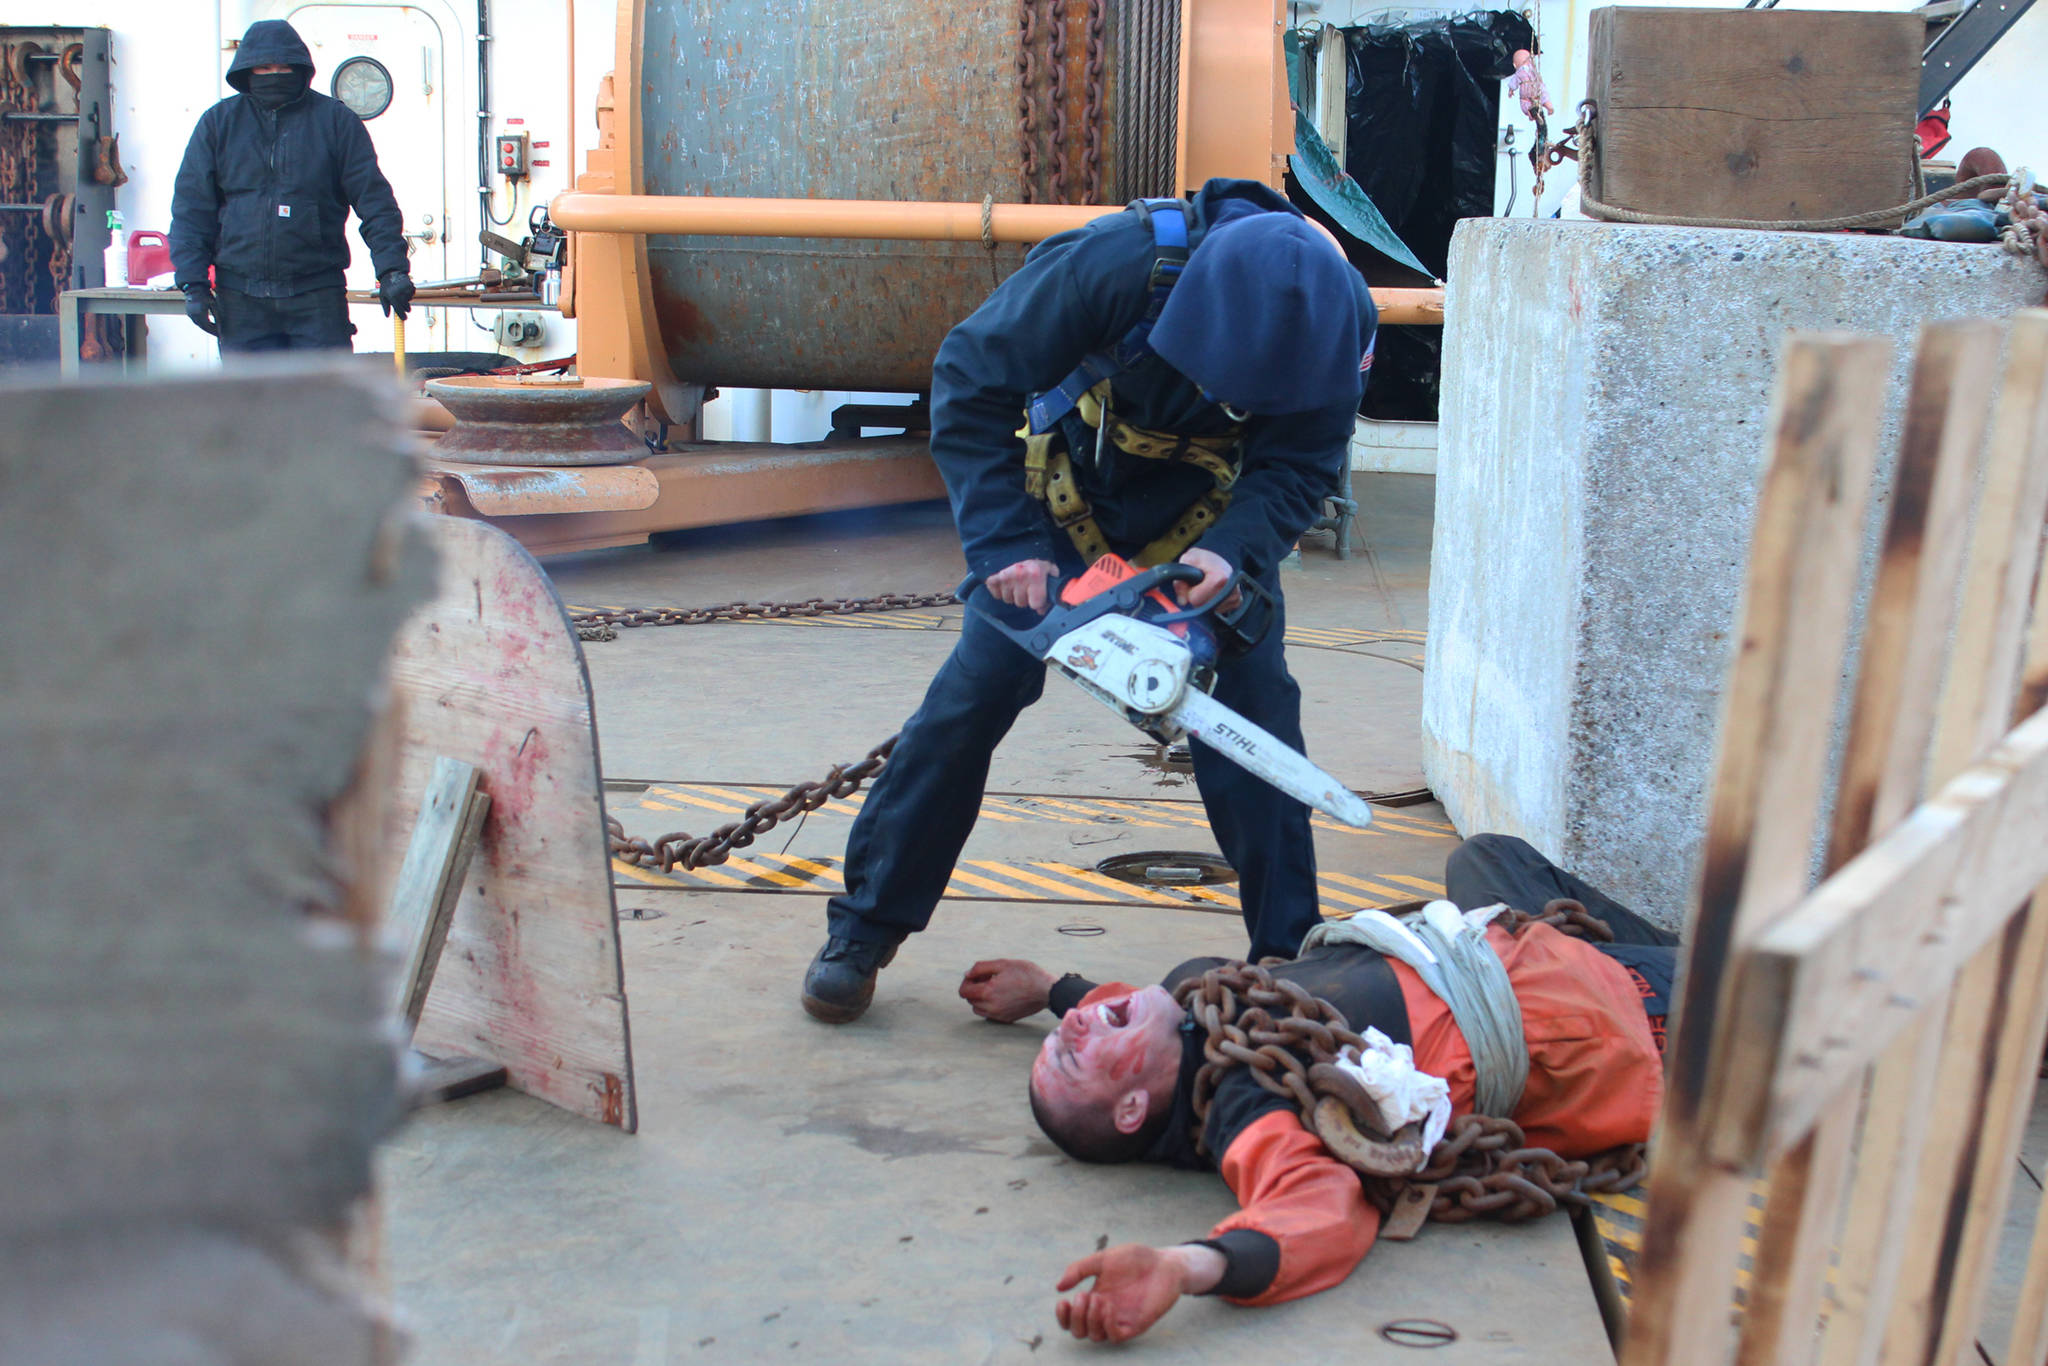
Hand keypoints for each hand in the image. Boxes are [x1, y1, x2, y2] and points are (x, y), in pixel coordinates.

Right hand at [181, 284, 217, 335]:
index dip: (214, 331)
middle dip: (211, 332)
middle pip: (203, 327)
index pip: (208, 326)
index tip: (221, 335)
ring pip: (199, 325)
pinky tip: (208, 326)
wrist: (194, 287)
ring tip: (214, 332)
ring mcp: (190, 314)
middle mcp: (193, 314)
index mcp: (200, 312)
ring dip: (207, 329)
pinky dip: (203, 325)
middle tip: (219, 335)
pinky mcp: (189, 313)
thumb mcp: (213, 304)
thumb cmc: (206, 294)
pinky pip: (196, 321)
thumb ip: (216, 315)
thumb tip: (220, 326)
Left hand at [378, 270, 414, 319]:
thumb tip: (387, 316)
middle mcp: (400, 293)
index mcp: (392, 296)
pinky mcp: (411, 286)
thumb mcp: (383, 296)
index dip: (402, 315)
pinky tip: (404, 290)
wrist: (391, 273)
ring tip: (400, 294)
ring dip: (406, 300)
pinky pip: (412, 294)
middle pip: (406, 307)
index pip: (399, 309)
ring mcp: (406, 289)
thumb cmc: (386, 286)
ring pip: (409, 300)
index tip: (404, 318)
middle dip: (405, 308)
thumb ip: (385, 307)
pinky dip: (409, 294)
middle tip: (403, 307)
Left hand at [959, 959, 1055, 1021]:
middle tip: (989, 978)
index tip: (977, 975)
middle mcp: (991, 1007)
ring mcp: (998, 1015)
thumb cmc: (1026, 974)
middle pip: (970, 1000)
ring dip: (980, 998)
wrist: (1046, 990)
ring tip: (995, 987)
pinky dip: (989, 1005)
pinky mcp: (1005, 1019)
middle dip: (975, 988)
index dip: (967, 981)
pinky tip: (1002, 995)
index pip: (964, 991)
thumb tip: (967, 975)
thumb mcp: (1002, 964)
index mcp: (988, 992)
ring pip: (977, 1009)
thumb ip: (980, 968)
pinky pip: (988, 1014)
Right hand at [987, 558, 1057, 613]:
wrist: (1017, 546)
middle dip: (1024, 598)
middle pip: (1021, 603)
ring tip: (1016, 582)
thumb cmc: (1035, 562)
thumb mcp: (1049, 571)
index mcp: (1036, 575)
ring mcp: (1005, 577)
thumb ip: (1050, 591)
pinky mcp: (993, 577)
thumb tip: (1041, 610)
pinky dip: (999, 591)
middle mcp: (1020, 576)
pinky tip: (1005, 583)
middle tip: (1026, 586)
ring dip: (1012, 594)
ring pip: (1008, 600)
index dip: (1038, 601)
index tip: (1037, 594)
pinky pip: (996, 595)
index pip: (1035, 604)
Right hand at [1054, 1243, 1220, 1343]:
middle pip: (1080, 1332)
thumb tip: (1059, 1287)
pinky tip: (1108, 1306)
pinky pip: (1115, 1336)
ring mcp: (1120, 1320)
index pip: (1072, 1319)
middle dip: (1075, 1318)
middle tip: (1082, 1296)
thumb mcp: (1103, 1259)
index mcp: (1095, 1298)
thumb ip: (1080, 1269)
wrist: (1165, 1262)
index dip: (1063, 1317)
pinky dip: (1107, 1324)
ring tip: (1098, 1298)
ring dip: (1090, 1320)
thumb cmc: (1136, 1260)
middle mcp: (1105, 1313)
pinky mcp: (1135, 1324)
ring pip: (1095, 1337)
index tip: (1063, 1301)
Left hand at [1174, 547, 1240, 610]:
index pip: (1196, 599)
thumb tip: (1182, 601)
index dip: (1190, 592)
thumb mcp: (1186, 562)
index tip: (1193, 583)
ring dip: (1205, 602)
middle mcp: (1231, 587)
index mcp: (1220, 577)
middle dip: (1197, 598)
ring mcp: (1235, 595)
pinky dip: (1213, 606)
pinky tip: (1213, 594)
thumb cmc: (1200, 560)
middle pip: (1203, 607)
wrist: (1214, 560)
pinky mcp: (1237, 601)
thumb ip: (1180, 581)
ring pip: (1211, 611)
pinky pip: (1219, 612)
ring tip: (1207, 587)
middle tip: (1199, 585)